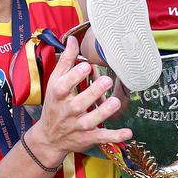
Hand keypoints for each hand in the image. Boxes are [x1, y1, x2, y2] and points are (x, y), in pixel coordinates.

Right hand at [27, 35, 132, 164]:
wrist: (49, 137)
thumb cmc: (54, 105)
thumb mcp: (54, 82)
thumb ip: (65, 61)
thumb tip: (72, 39)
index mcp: (59, 95)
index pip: (64, 85)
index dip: (75, 76)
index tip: (86, 65)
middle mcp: (68, 111)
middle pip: (79, 103)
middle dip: (93, 93)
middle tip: (106, 81)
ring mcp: (78, 126)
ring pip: (91, 121)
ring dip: (103, 113)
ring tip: (116, 102)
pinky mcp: (88, 137)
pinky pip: (102, 138)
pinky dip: (115, 136)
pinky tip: (128, 132)